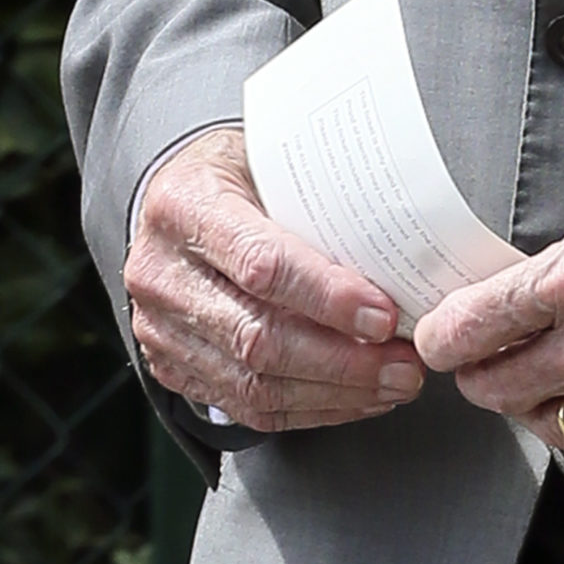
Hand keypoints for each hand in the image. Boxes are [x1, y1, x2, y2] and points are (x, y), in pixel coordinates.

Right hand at [125, 125, 425, 432]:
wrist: (171, 195)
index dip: (327, 297)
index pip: (261, 264)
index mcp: (186, 206)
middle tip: (403, 365)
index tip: (384, 316)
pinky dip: (307, 409)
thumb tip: (402, 233)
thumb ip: (317, 191)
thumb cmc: (235, 170)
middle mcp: (162, 274)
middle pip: (257, 337)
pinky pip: (244, 405)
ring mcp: (160, 329)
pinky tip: (353, 399)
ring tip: (392, 385)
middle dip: (341, 361)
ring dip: (333, 393)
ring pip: (252, 383)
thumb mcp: (267, 154)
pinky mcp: (170, 367)